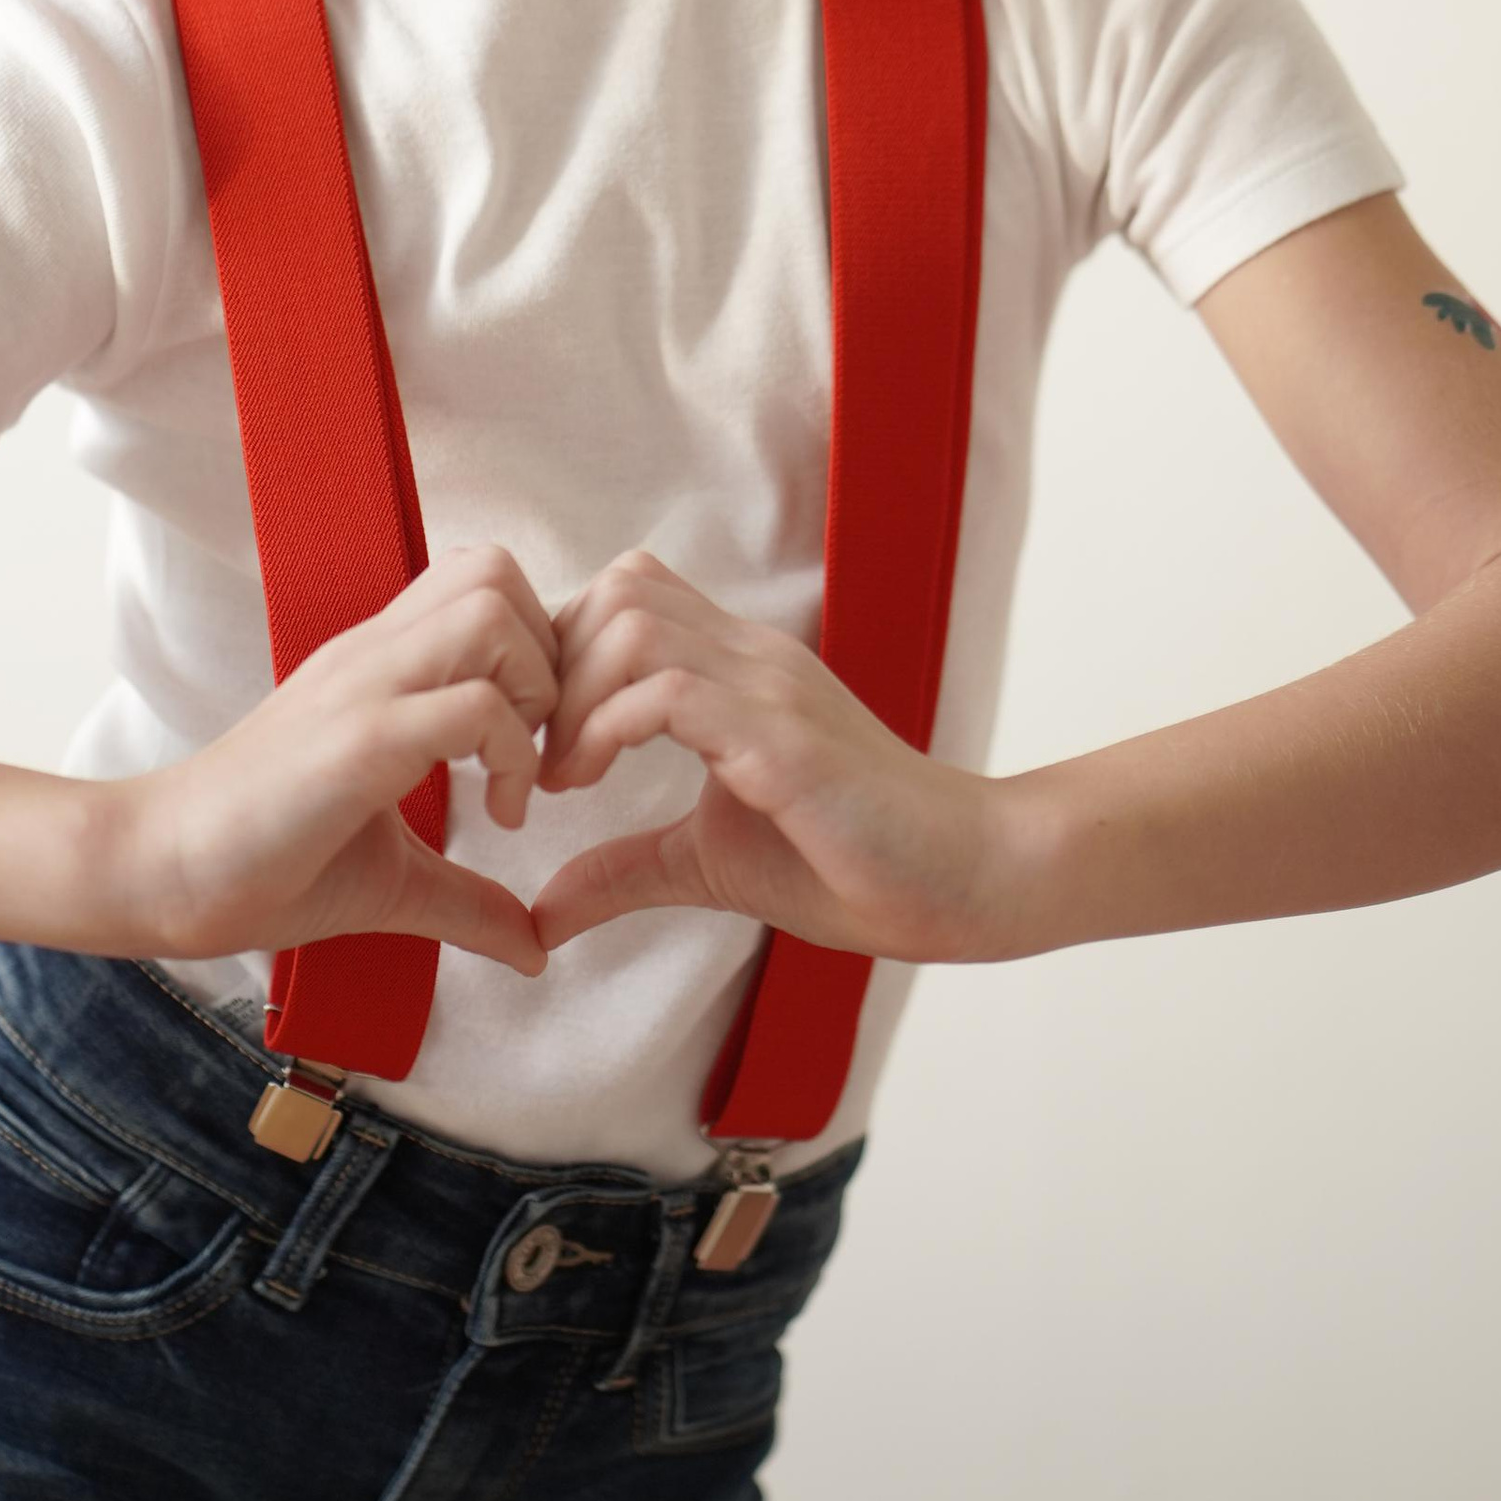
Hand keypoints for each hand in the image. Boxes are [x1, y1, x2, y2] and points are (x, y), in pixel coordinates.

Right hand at [82, 545, 557, 974]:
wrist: (157, 873)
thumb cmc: (262, 865)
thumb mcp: (392, 880)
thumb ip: (467, 898)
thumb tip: (537, 948)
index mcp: (378, 667)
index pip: (482, 583)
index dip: (538, 652)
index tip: (538, 747)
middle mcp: (372, 656)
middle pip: (497, 572)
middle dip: (549, 657)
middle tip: (540, 750)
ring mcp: (362, 688)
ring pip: (491, 613)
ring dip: (534, 692)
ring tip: (517, 777)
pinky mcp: (357, 740)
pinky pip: (471, 704)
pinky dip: (510, 755)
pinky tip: (498, 817)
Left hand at [531, 549, 1011, 963]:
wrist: (963, 880)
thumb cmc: (851, 865)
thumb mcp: (709, 862)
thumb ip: (625, 869)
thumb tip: (540, 912)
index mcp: (737, 669)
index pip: (626, 595)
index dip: (561, 653)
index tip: (540, 741)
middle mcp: (752, 658)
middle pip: (618, 587)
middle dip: (553, 666)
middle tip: (538, 756)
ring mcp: (770, 688)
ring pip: (632, 624)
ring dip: (572, 698)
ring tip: (563, 778)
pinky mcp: (784, 738)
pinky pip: (670, 693)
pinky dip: (606, 730)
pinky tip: (593, 786)